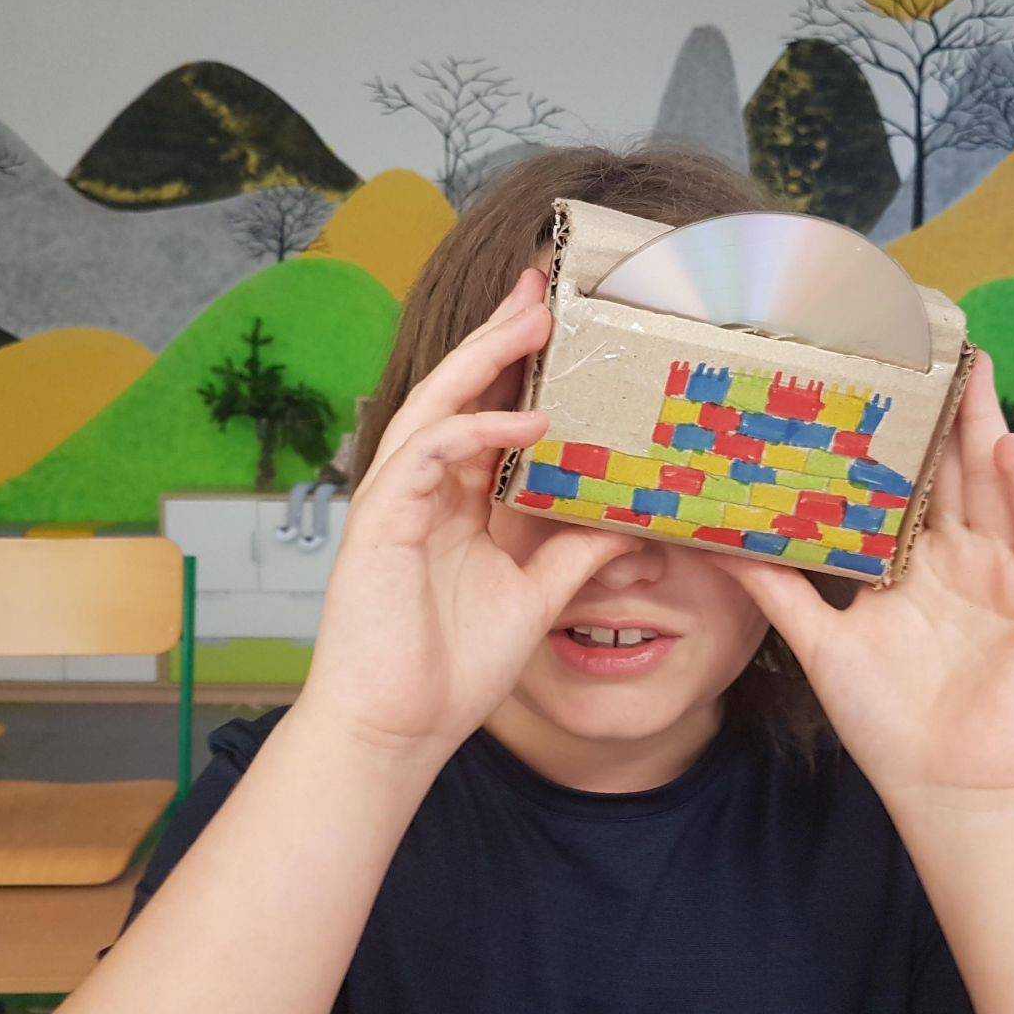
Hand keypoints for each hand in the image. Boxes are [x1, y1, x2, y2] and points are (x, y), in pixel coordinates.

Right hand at [297, 268, 638, 761]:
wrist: (397, 728)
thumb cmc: (452, 668)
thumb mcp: (535, 599)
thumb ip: (575, 556)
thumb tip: (632, 526)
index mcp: (455, 503)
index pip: (487, 416)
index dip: (516, 367)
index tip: (557, 322)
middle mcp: (424, 490)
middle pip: (459, 393)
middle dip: (498, 337)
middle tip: (541, 285)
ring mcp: (398, 501)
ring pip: (438, 406)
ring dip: (484, 360)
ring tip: (533, 319)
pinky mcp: (381, 521)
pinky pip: (428, 454)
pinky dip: (475, 431)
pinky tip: (527, 420)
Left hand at [712, 350, 1013, 807]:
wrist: (947, 785)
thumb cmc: (887, 720)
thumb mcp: (821, 643)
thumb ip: (777, 591)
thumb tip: (719, 545)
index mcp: (911, 563)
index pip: (904, 486)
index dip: (895, 438)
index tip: (874, 383)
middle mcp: (960, 558)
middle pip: (953, 472)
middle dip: (947, 414)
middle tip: (933, 351)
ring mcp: (1007, 573)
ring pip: (997, 487)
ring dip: (987, 431)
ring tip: (973, 376)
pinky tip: (1008, 451)